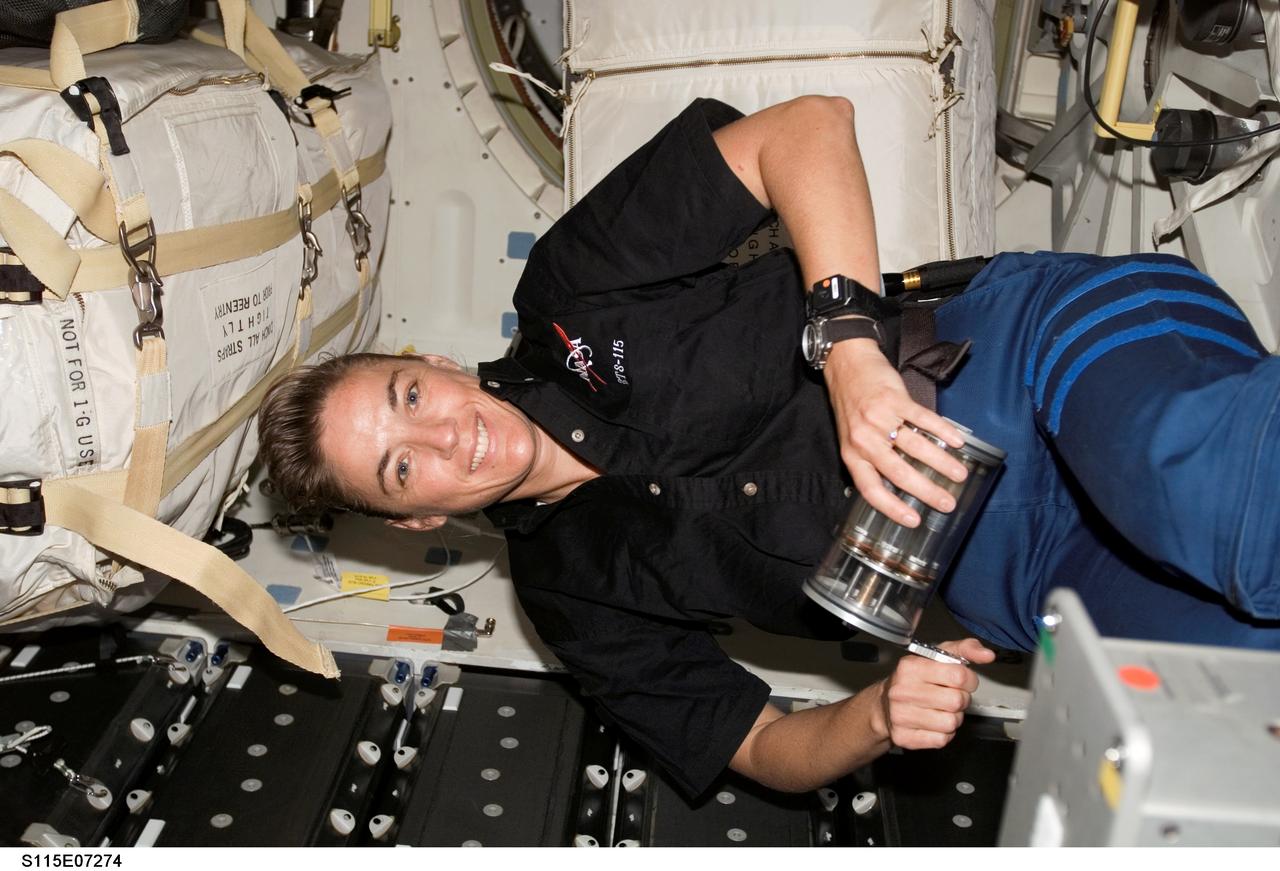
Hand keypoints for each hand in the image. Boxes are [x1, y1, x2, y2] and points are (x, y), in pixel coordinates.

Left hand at [822, 337, 968, 526]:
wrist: (847, 365)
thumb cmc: (852, 406)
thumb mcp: (852, 439)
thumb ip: (871, 461)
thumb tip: (899, 487)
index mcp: (852, 455)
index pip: (870, 489)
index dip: (891, 507)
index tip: (913, 520)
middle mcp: (864, 440)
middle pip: (898, 473)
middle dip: (926, 491)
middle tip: (947, 503)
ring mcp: (880, 418)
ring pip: (915, 447)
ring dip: (941, 463)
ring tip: (959, 475)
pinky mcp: (895, 399)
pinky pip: (923, 419)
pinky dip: (942, 431)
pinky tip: (958, 441)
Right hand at [875, 638, 994, 749]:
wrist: (883, 705)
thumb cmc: (915, 679)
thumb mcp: (937, 657)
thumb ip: (965, 650)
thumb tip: (987, 655)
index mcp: (911, 667)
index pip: (959, 675)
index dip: (969, 680)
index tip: (962, 681)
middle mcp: (903, 691)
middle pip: (957, 701)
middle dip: (961, 700)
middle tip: (950, 696)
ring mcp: (901, 715)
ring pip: (951, 723)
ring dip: (953, 718)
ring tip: (941, 710)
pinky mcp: (904, 737)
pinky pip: (942, 740)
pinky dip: (943, 734)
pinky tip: (932, 723)